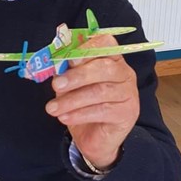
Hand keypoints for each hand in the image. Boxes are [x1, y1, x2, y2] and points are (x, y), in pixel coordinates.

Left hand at [45, 35, 139, 169]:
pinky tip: (65, 117)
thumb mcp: (71, 85)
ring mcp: (128, 93)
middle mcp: (124, 73)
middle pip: (104, 67)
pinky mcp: (127, 113)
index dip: (87, 48)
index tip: (68, 59)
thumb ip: (67, 71)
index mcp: (111, 59)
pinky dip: (80, 114)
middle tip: (55, 85)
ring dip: (72, 99)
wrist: (94, 138)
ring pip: (100, 91)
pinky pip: (102, 111)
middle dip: (76, 76)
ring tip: (53, 108)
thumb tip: (56, 62)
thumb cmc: (83, 106)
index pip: (105, 43)